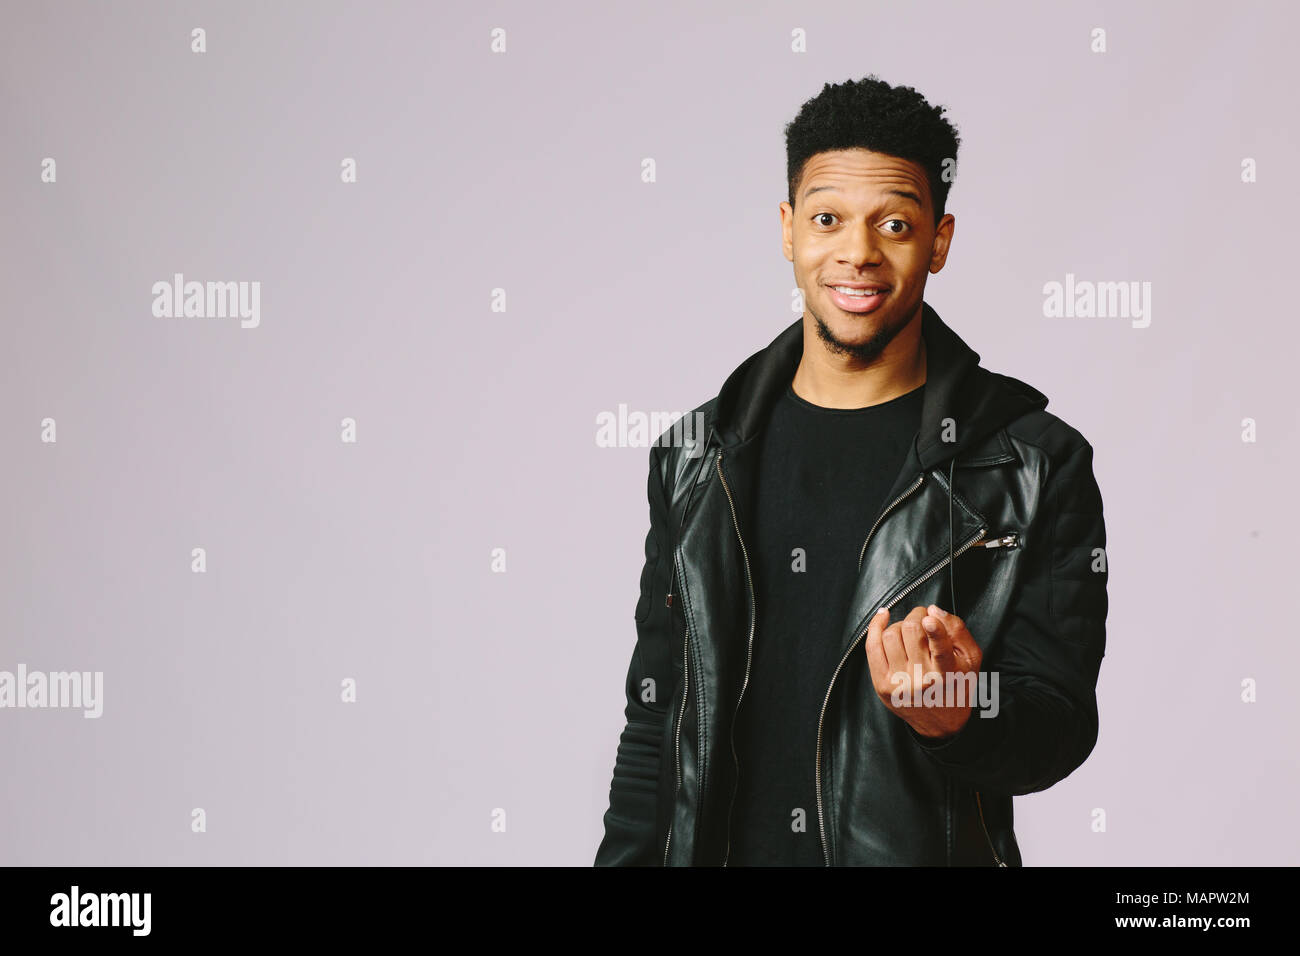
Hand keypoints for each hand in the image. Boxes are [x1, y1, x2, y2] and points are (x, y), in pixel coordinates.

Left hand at [864, 604, 982, 739]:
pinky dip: (875, 627)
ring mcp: (899, 682)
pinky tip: (883, 618)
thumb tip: (933, 611)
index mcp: (947, 674)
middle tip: (923, 618)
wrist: (941, 723)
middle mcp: (921, 679)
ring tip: (910, 631)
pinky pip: (872, 647)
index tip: (930, 618)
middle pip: (911, 631)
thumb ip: (957, 630)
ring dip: (901, 624)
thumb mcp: (970, 658)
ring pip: (891, 635)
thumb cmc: (957, 684)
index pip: (940, 651)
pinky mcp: (881, 684)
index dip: (934, 631)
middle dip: (917, 615)